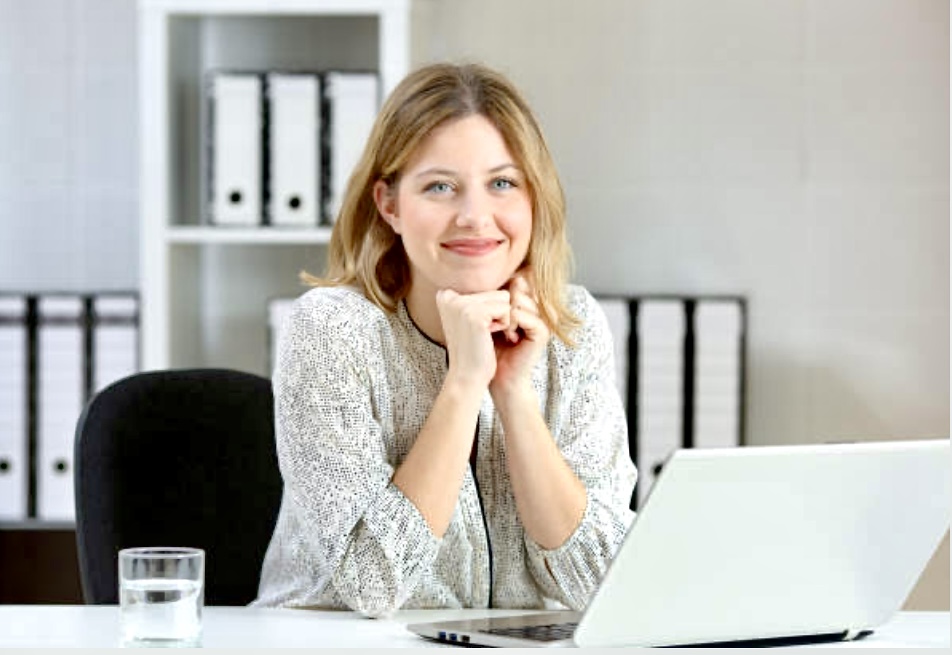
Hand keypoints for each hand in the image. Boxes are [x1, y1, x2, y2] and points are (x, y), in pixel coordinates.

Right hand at [436, 287, 511, 390]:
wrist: (467, 377)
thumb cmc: (474, 350)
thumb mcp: (475, 318)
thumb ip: (485, 297)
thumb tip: (520, 278)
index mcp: (445, 295)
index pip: (487, 289)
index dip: (491, 311)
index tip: (477, 329)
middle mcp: (448, 295)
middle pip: (496, 292)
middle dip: (498, 314)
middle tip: (483, 334)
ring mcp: (460, 304)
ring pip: (503, 298)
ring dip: (502, 319)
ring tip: (486, 335)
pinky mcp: (474, 314)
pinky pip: (507, 310)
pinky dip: (505, 326)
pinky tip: (489, 338)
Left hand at [490, 270, 549, 398]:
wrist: (496, 377)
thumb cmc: (487, 349)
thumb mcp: (483, 318)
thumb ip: (485, 299)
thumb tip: (479, 274)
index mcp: (523, 304)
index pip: (515, 282)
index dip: (499, 292)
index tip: (486, 309)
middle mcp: (534, 309)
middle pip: (518, 287)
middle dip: (499, 303)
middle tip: (492, 322)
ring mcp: (540, 319)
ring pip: (519, 300)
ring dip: (503, 314)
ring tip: (498, 329)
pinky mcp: (542, 332)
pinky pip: (523, 315)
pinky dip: (510, 324)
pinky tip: (508, 336)